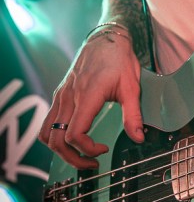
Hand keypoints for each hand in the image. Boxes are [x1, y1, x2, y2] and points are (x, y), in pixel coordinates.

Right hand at [38, 31, 143, 168]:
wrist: (106, 38)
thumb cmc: (119, 59)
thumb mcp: (132, 86)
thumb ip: (133, 114)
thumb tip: (138, 138)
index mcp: (87, 95)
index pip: (75, 134)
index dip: (87, 149)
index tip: (103, 149)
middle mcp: (69, 97)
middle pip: (57, 140)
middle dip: (73, 158)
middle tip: (92, 163)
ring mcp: (62, 96)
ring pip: (47, 133)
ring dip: (61, 150)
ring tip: (81, 154)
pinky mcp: (60, 95)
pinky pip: (47, 122)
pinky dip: (55, 136)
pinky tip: (72, 138)